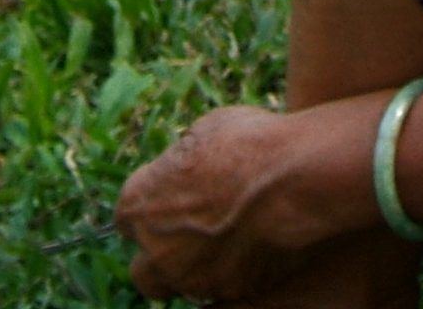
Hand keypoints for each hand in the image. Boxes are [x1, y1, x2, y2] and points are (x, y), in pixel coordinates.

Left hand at [116, 103, 335, 301]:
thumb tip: (191, 162)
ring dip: (200, 267)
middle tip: (192, 238)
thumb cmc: (251, 145)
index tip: (174, 200)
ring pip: (185, 284)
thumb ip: (185, 157)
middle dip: (162, 258)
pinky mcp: (231, 292)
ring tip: (235, 238)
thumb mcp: (206, 130)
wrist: (296, 179)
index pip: (126, 219)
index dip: (151, 210)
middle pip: (143, 271)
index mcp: (139, 205)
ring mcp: (192, 278)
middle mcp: (156, 251)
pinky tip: (260, 245)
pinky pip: (226, 288)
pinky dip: (236, 272)